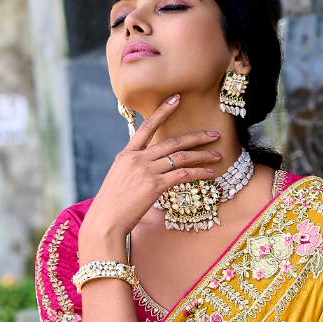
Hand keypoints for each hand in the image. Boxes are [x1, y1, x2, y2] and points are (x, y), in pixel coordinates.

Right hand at [76, 95, 223, 259]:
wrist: (105, 222)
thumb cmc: (112, 206)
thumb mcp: (120, 180)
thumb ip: (135, 169)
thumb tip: (150, 169)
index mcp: (126, 155)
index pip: (147, 127)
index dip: (163, 111)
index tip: (176, 99)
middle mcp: (137, 158)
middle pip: (172, 142)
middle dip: (196, 137)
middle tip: (213, 134)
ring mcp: (145, 171)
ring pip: (181, 157)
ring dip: (202, 155)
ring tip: (217, 155)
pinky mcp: (154, 185)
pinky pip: (182, 175)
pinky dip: (199, 173)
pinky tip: (210, 174)